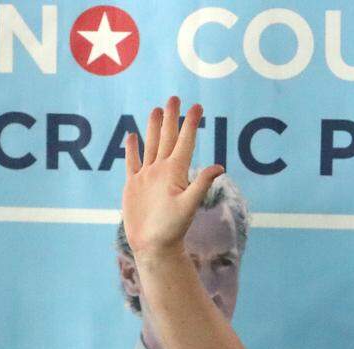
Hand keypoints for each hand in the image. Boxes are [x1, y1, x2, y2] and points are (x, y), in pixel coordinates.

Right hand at [122, 96, 223, 258]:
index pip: (185, 143)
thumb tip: (220, 167)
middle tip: (175, 98)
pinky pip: (133, 162)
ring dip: (154, 127)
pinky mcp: (134, 185)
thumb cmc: (173, 229)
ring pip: (152, 145)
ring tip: (157, 109)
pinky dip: (133, 149)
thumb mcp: (188, 205)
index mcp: (176, 173)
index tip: (197, 107)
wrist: (154, 245)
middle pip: (168, 138)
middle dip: (172, 118)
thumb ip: (201, 185)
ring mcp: (148, 177)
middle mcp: (163, 171)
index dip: (191, 125)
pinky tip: (133, 136)